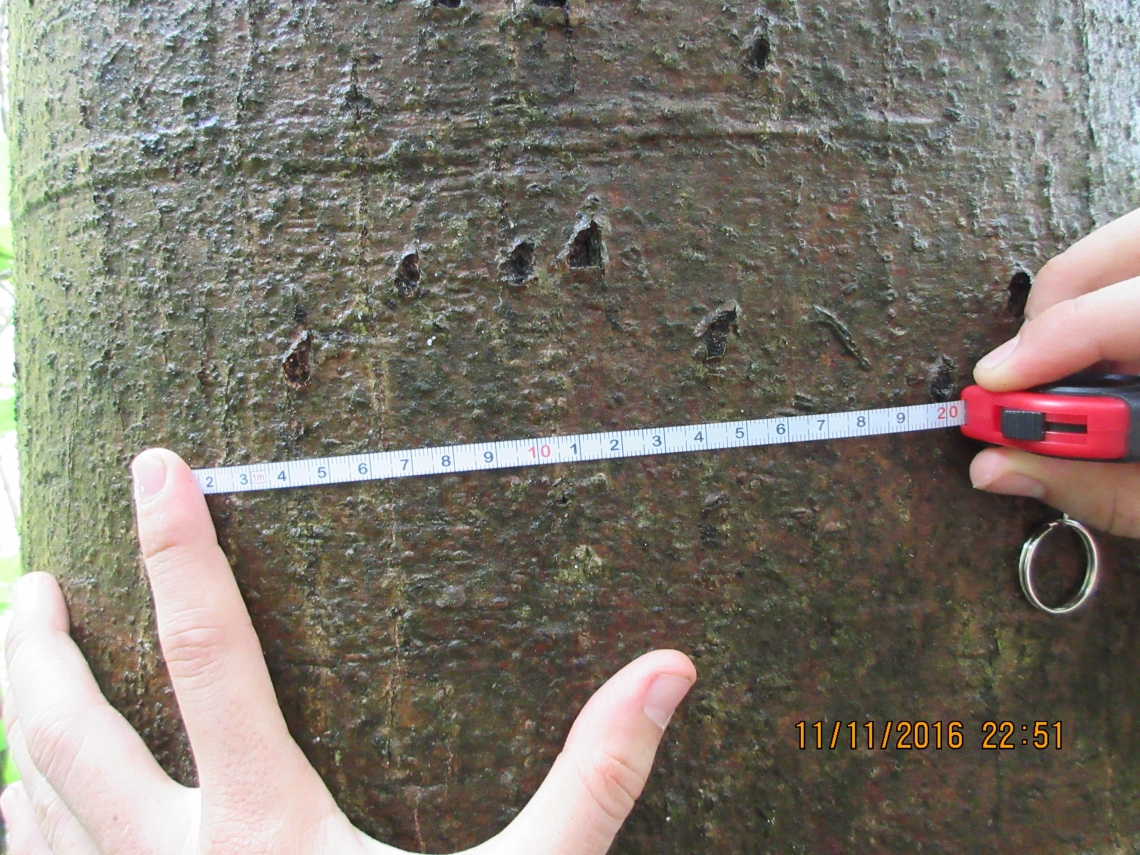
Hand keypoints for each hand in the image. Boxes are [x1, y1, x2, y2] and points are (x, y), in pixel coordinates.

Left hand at [1, 449, 695, 853]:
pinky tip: (26, 803)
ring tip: (23, 660)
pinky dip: (27, 822)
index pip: (210, 652)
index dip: (180, 548)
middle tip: (34, 578)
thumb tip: (666, 671)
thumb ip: (594, 780)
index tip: (159, 468)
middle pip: (68, 728)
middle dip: (36, 644)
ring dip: (21, 725)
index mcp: (266, 829)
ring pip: (35, 801)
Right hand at [970, 207, 1139, 537]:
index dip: (1050, 344)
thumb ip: (1095, 485)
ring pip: (1138, 240)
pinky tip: (1128, 352)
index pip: (1130, 314)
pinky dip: (1123, 292)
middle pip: (1133, 245)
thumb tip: (999, 464)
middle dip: (1062, 302)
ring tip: (1083, 362)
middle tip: (1031, 368)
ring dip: (1092, 293)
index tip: (998, 387)